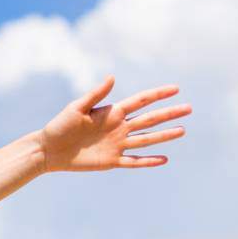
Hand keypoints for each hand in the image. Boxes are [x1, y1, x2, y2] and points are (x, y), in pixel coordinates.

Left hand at [37, 76, 191, 172]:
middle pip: (149, 120)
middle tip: (189, 108)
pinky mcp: (111, 161)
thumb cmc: (59, 126)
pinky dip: (149, 161)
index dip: (158, 94)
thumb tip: (113, 77)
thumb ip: (96, 94)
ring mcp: (117, 144)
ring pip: (146, 139)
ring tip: (183, 130)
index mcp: (112, 112)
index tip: (176, 88)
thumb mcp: (76, 108)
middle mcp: (119, 128)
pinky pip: (134, 161)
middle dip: (169, 114)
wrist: (49, 150)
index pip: (140, 101)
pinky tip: (164, 159)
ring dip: (164, 135)